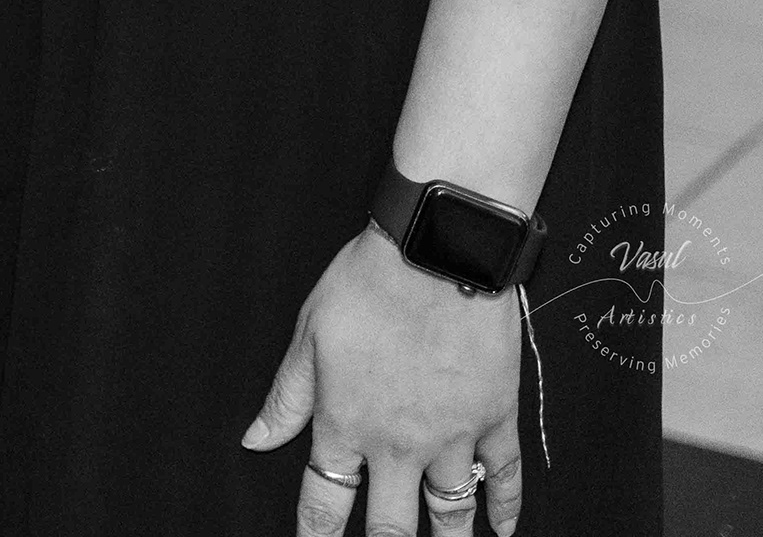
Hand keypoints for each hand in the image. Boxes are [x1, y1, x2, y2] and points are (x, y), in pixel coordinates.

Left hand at [242, 226, 524, 536]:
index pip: (325, 502)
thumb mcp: (308, 336)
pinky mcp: (496, 417)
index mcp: (346, 423)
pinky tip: (502, 528)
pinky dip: (506, 507)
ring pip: (451, 512)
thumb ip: (286, 399)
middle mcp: (399, 442)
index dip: (317, 536)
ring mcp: (453, 434)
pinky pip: (504, 476)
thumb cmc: (367, 285)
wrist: (434, 253)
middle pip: (391, 526)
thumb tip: (256, 440)